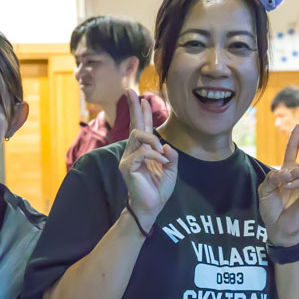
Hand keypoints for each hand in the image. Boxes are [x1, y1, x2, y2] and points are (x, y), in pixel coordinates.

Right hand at [117, 90, 176, 231]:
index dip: (142, 113)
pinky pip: (143, 151)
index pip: (141, 128)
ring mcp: (128, 158)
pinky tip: (161, 162)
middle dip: (134, 108)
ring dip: (153, 140)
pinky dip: (155, 154)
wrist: (152, 206)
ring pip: (138, 135)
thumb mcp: (171, 169)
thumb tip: (166, 144)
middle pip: (134, 125)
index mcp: (143, 150)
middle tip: (130, 91)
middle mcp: (133, 151)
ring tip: (162, 153)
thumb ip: (170, 155)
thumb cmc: (159, 189)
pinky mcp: (127, 166)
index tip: (142, 98)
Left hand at [259, 124, 298, 245]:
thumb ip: (273, 177)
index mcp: (287, 171)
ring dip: (297, 172)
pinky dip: (297, 182)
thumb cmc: (271, 208)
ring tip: (286, 181)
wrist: (277, 227)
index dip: (295, 138)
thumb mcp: (265, 189)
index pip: (293, 150)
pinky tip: (288, 187)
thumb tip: (288, 171)